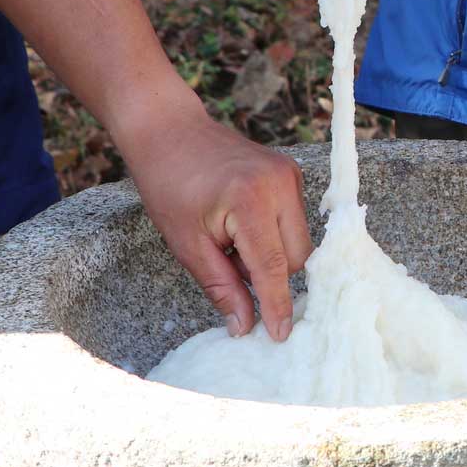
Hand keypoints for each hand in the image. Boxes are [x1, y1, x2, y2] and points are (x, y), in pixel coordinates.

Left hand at [115, 89, 310, 340]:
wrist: (168, 129)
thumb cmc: (167, 184)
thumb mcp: (187, 245)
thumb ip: (222, 287)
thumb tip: (246, 326)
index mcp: (251, 201)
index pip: (275, 267)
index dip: (277, 305)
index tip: (280, 336)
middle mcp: (280, 183)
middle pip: (297, 257)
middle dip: (269, 275)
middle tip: (226, 262)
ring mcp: (288, 173)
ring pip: (298, 240)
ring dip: (270, 253)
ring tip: (229, 238)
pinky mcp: (289, 171)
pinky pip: (293, 219)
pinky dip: (271, 233)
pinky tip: (239, 223)